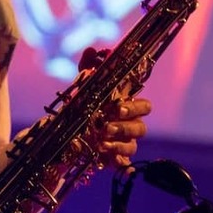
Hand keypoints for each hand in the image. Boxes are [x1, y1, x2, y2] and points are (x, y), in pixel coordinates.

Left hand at [78, 47, 151, 168]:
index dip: (135, 107)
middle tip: (107, 126)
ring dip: (118, 143)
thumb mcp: (82, 86)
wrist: (68, 132)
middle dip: (126, 126)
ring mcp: (124, 142)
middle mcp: (129, 124)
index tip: (118, 107)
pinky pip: (124, 162)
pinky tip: (107, 159)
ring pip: (133, 145)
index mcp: (126, 106)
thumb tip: (92, 50)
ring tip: (101, 142)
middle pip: (141, 126)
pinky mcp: (116, 158)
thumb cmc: (83, 105)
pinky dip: (118, 161)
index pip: (144, 106)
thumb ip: (87, 68)